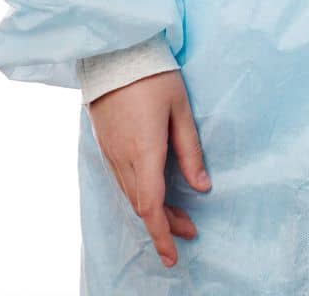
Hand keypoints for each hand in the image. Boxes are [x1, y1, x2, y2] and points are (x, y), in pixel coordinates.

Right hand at [87, 69, 211, 268]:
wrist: (115, 51)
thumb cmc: (153, 75)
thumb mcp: (180, 109)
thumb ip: (190, 150)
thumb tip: (202, 187)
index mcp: (144, 151)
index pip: (151, 206)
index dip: (162, 234)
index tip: (173, 256)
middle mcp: (122, 157)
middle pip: (142, 205)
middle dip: (165, 223)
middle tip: (190, 230)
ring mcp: (110, 151)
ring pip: (130, 194)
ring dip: (153, 209)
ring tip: (177, 215)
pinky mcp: (105, 143)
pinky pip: (121, 179)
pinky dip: (139, 193)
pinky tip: (154, 190)